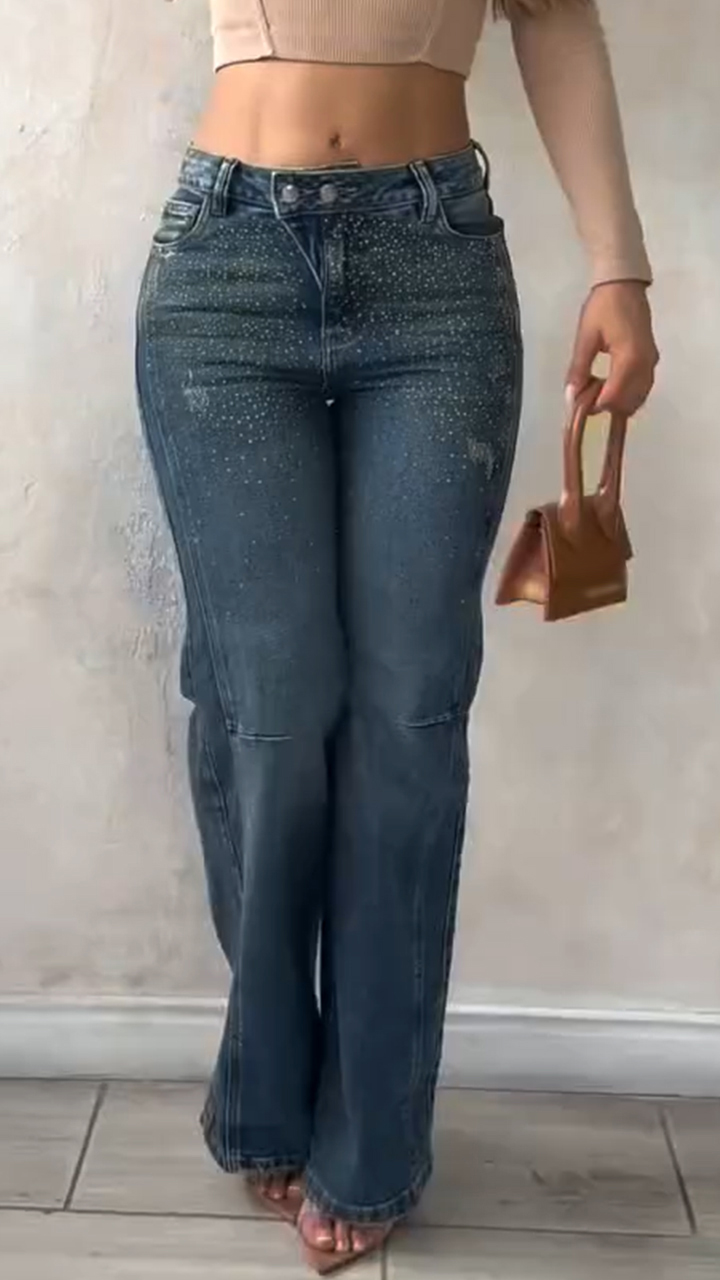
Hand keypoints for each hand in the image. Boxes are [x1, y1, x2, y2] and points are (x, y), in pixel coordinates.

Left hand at [566, 281, 658, 416]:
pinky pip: (643, 387)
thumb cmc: (603, 306)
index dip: (595, 405)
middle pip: (628, 402)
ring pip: (638, 398)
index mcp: (629, 359)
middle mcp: (645, 365)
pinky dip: (628, 394)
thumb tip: (571, 396)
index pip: (614, 397)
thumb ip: (579, 370)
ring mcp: (651, 362)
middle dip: (606, 406)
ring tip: (596, 390)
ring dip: (618, 402)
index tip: (579, 403)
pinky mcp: (651, 359)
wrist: (624, 283)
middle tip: (586, 395)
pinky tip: (610, 387)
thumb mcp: (586, 337)